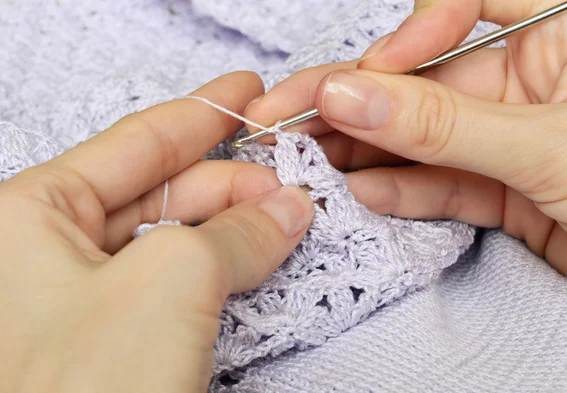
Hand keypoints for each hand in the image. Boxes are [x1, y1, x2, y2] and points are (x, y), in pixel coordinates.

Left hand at [0, 71, 313, 392]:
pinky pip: (179, 282)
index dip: (201, 112)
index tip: (248, 90)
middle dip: (230, 176)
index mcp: (31, 214)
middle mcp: (50, 251)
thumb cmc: (84, 389)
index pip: (138, 142)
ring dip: (235, 222)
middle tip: (291, 170)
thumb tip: (291, 205)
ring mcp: (85, 299)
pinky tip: (261, 249)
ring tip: (290, 208)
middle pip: (160, 189)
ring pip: (174, 238)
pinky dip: (225, 264)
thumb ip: (235, 232)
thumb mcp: (169, 282)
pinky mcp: (117, 340)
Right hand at [246, 0, 566, 298]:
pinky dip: (402, 192)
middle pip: (426, 81)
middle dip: (357, 100)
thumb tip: (350, 94)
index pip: (468, 5)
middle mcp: (536, 80)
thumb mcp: (552, 149)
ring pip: (424, 137)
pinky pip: (443, 184)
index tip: (366, 75)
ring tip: (309, 159)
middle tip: (288, 113)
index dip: (411, 35)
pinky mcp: (506, 192)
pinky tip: (362, 194)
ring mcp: (515, 138)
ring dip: (367, 150)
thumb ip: (446, 126)